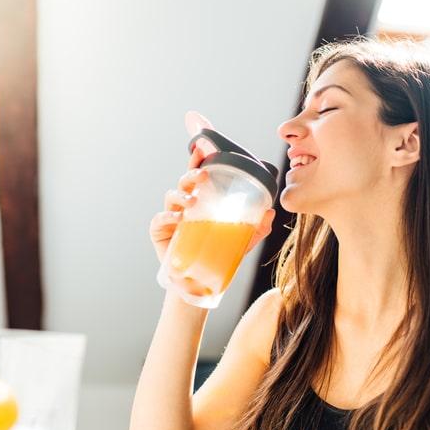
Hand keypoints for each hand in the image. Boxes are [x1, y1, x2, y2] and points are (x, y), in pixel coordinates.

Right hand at [150, 147, 276, 263]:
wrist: (198, 281)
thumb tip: (270, 212)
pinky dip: (168, 216)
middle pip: (184, 182)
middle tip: (203, 176)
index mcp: (201, 201)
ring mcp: (170, 216)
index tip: (203, 147)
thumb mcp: (240, 242)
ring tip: (193, 202)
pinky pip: (160, 219)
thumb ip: (256, 228)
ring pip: (171, 196)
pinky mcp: (159, 231)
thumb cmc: (216, 255)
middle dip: (191, 174)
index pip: (199, 177)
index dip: (198, 160)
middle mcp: (184, 205)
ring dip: (181, 196)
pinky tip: (179, 218)